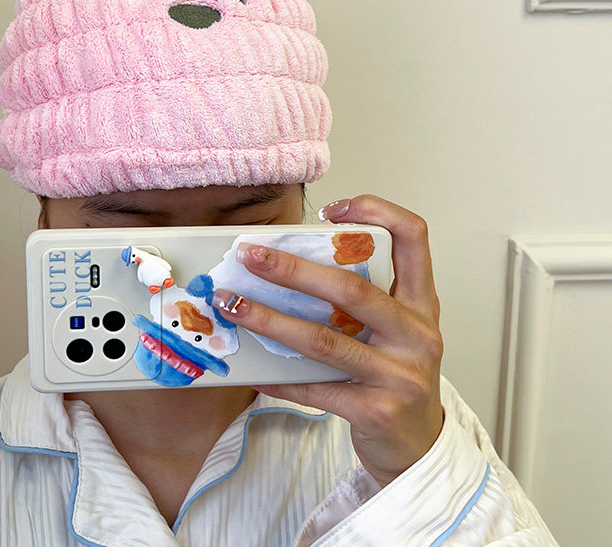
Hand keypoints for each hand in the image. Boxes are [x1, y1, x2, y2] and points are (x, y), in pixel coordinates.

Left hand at [212, 194, 444, 487]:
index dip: (377, 212)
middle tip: (251, 256)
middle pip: (351, 289)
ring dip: (270, 320)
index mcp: (423, 303)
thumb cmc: (398, 375)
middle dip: (293, 269)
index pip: (413, 238)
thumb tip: (290, 264)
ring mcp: (400, 375)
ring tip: (233, 305)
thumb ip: (363, 299)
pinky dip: (281, 377)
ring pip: (324, 340)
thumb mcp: (396, 330)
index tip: (332, 209)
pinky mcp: (376, 411)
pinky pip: (316, 388)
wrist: (419, 447)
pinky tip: (254, 371)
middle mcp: (417, 335)